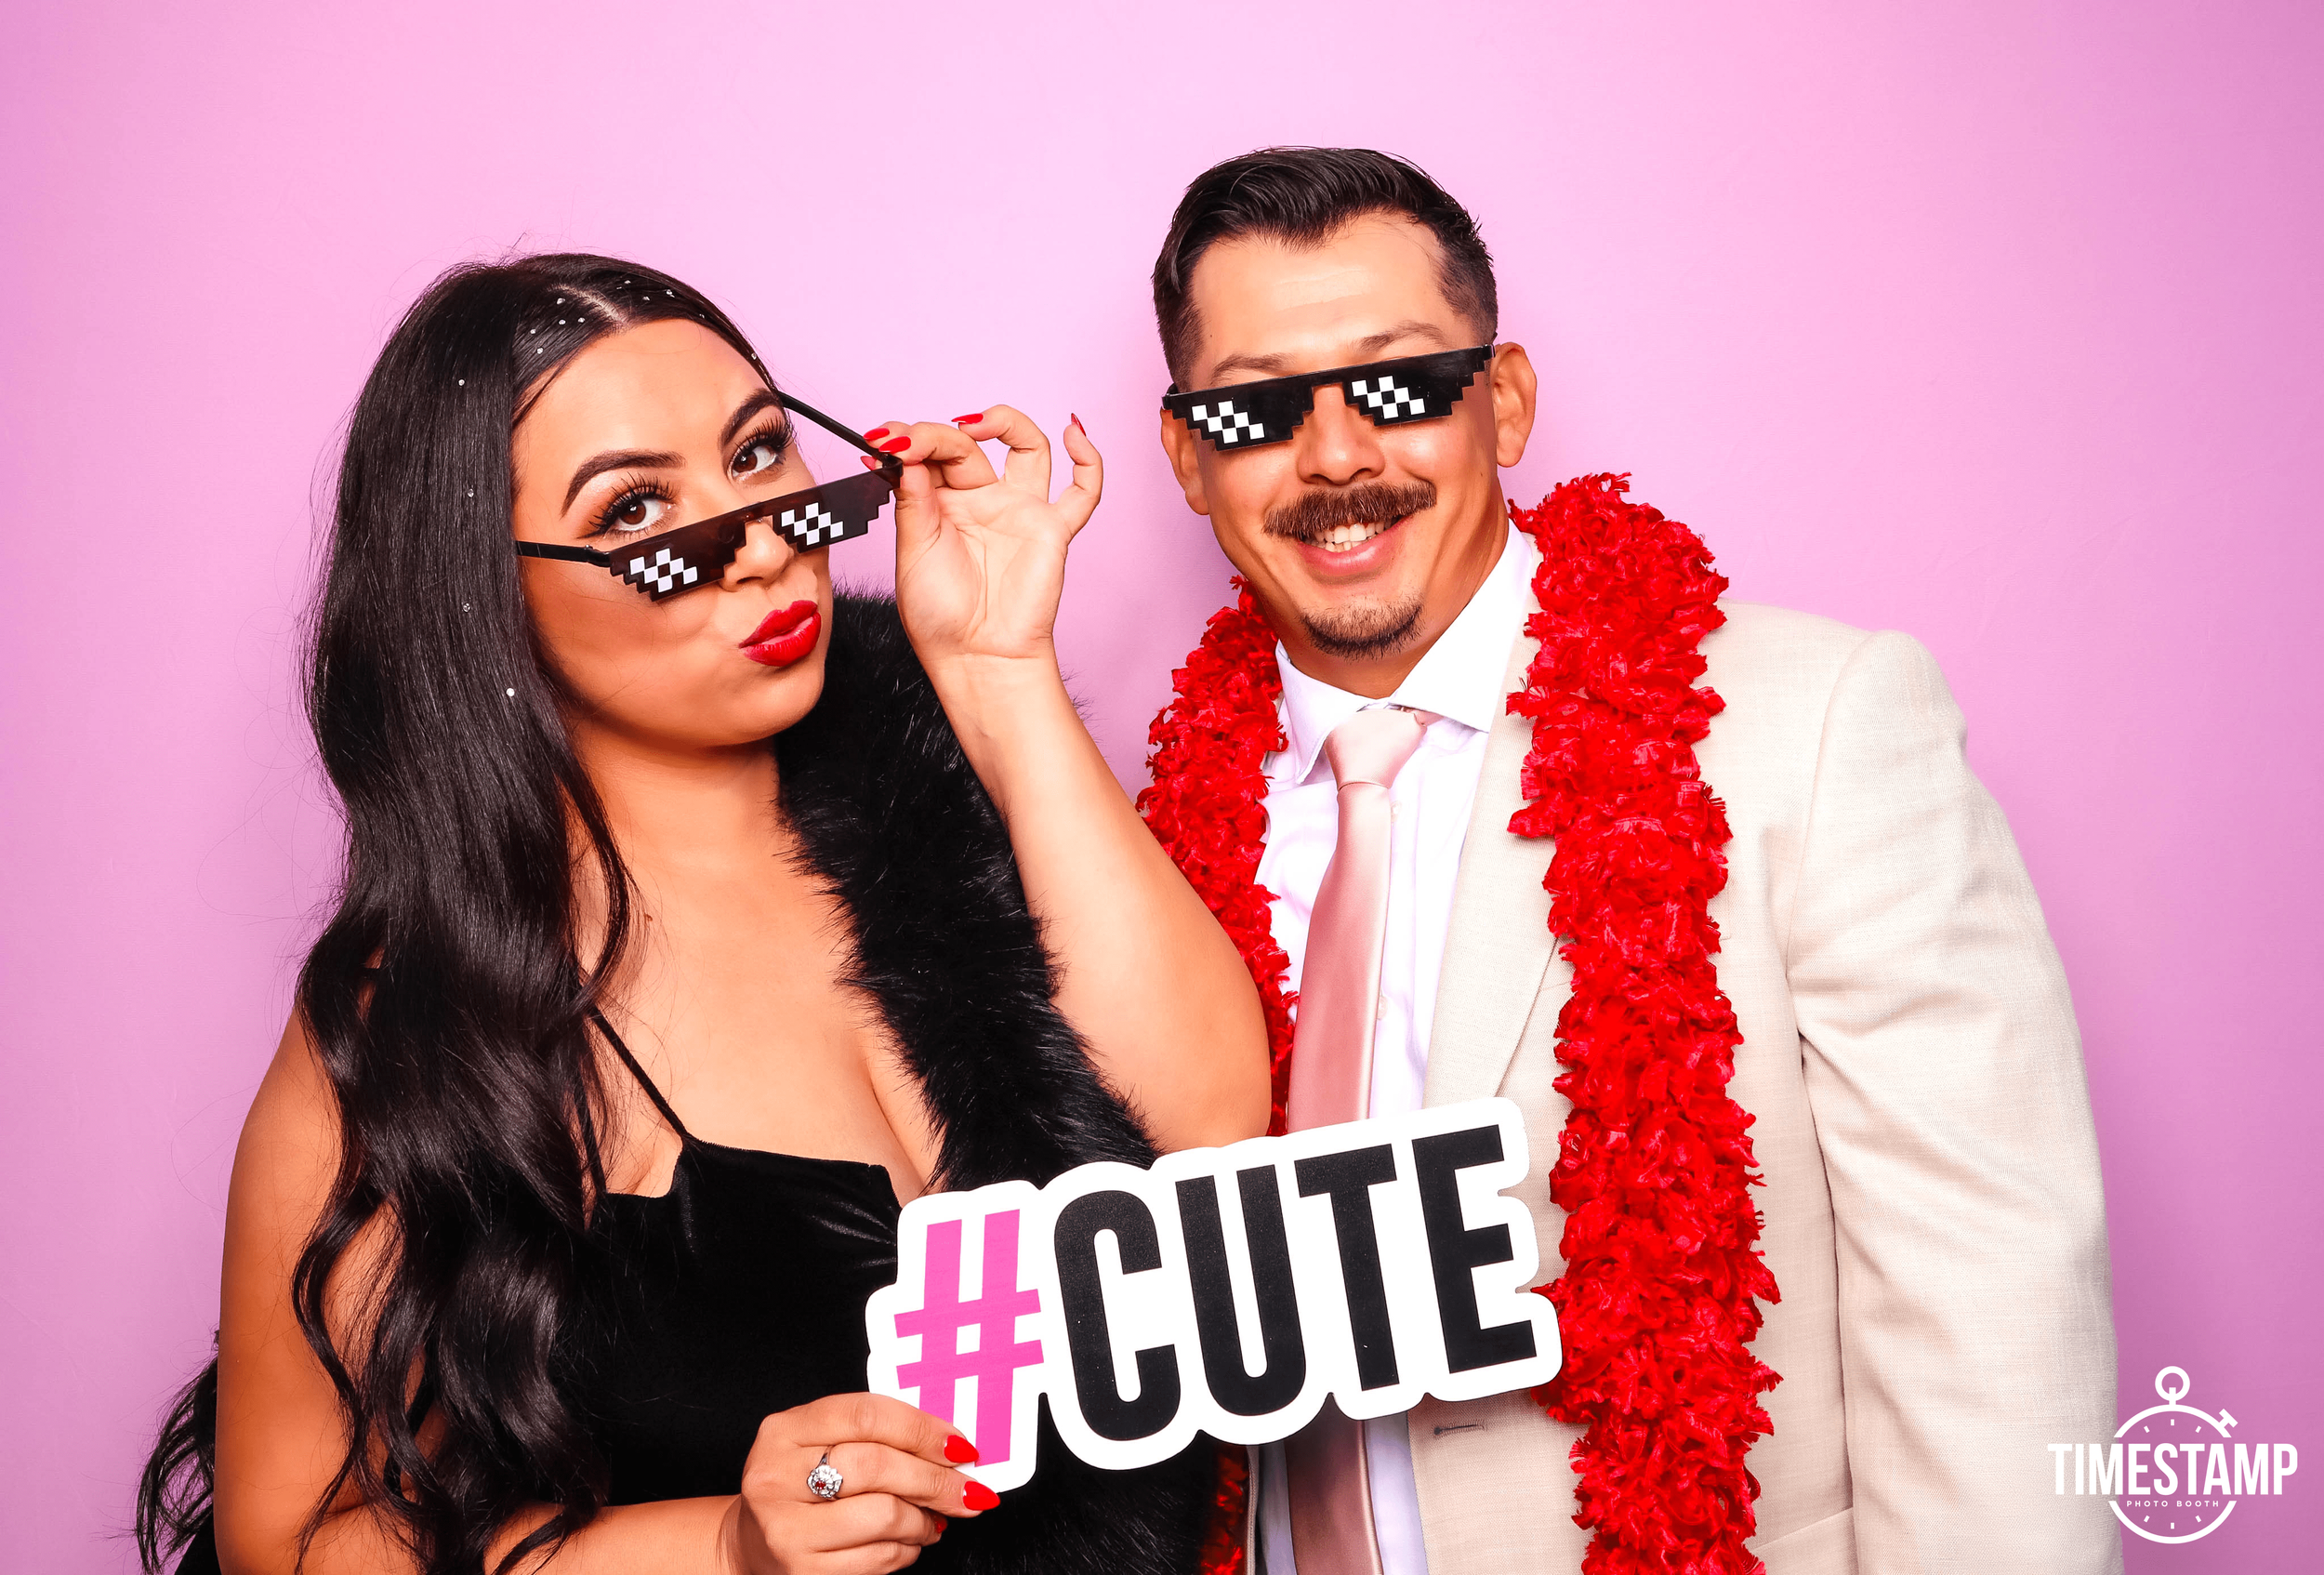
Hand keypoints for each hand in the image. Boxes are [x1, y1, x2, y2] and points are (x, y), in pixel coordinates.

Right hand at [721, 1393, 991, 1574]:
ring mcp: (786, 1527)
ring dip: (923, 1518)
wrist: (751, 1544)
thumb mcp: (821, 1443)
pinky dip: (907, 1548)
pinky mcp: (802, 1570)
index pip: (866, 1416)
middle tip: (968, 1488)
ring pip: (883, 1515)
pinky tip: (910, 1540)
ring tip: (934, 1518)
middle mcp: (776, 1476)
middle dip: (935, 1479)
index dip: (922, 1429)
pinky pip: (877, 1558)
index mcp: (784, 1430)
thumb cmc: (800, 1487)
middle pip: (877, 1466)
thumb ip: (874, 1435)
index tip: (960, 1445)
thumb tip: (950, 1447)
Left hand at [867, 408, 1100, 673]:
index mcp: (942, 504)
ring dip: (1005, 422)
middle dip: (936, 436)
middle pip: (968, 445)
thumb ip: (913, 500)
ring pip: (1027, 447)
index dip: (909, 441)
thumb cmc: (939, 616)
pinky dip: (1089, 460)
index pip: (931, 453)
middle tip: (908, 443)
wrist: (975, 657)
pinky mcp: (1052, 529)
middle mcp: (981, 500)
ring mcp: (1019, 511)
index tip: (882, 443)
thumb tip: (904, 452)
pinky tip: (1074, 434)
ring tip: (975, 425)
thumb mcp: (912, 551)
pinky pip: (1083, 492)